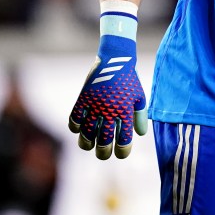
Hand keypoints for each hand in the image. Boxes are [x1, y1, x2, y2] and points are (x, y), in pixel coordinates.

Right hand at [68, 32, 147, 159]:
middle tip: (103, 154)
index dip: (122, 151)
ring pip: (86, 134)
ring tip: (89, 146)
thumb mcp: (139, 97)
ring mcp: (94, 106)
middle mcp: (109, 111)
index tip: (121, 154)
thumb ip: (140, 116)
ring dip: (87, 143)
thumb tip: (138, 135)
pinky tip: (79, 129)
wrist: (115, 59)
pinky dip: (75, 127)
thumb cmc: (129, 79)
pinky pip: (74, 119)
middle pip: (103, 141)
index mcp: (125, 112)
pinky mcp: (83, 99)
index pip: (123, 140)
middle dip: (103, 153)